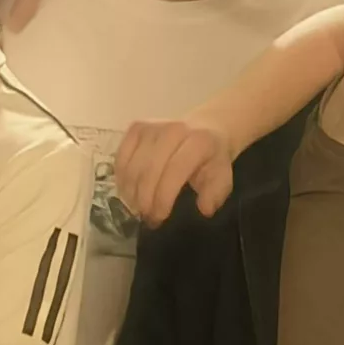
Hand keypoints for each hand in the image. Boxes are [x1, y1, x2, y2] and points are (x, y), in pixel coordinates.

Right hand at [114, 119, 234, 226]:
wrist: (204, 128)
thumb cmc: (210, 159)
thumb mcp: (222, 178)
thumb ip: (214, 194)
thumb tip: (204, 209)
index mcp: (198, 141)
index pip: (174, 171)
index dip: (163, 198)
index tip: (159, 218)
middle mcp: (173, 129)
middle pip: (149, 170)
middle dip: (145, 200)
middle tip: (147, 218)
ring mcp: (152, 126)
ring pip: (133, 166)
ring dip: (131, 193)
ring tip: (138, 209)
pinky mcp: (136, 127)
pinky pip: (121, 158)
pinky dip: (121, 179)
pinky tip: (128, 193)